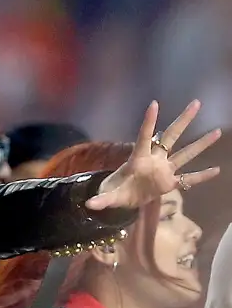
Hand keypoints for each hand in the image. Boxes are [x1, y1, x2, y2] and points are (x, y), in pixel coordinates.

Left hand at [86, 100, 220, 211]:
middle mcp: (154, 160)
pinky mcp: (170, 183)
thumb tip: (89, 204)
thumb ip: (101, 199)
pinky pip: (188, 179)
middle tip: (196, 103)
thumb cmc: (115, 191)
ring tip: (217, 131)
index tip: (154, 104)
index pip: (144, 137)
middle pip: (170, 137)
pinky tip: (217, 170)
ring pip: (185, 154)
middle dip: (183, 121)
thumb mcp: (108, 196)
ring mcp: (164, 170)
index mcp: (138, 158)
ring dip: (200, 144)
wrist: (123, 199)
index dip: (149, 122)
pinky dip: (201, 176)